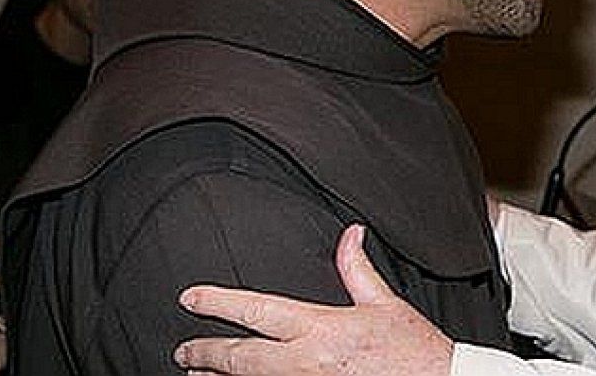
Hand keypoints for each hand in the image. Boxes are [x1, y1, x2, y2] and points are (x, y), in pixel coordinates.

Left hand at [174, 224, 454, 374]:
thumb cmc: (412, 348)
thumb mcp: (385, 303)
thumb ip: (357, 269)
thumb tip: (349, 233)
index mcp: (321, 328)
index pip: (257, 310)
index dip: (219, 303)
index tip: (191, 298)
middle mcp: (306, 361)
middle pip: (238, 358)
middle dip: (204, 354)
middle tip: (182, 351)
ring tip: (197, 374)